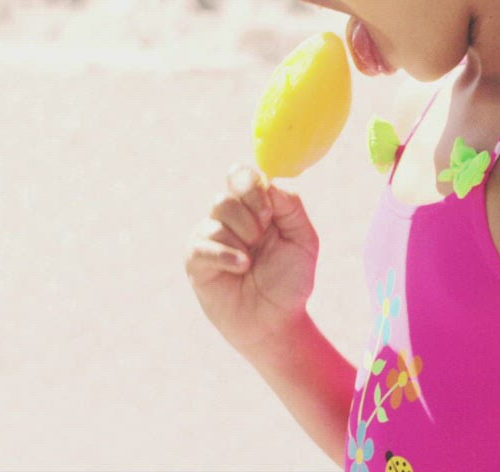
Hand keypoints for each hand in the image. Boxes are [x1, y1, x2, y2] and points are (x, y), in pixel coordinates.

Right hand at [186, 165, 320, 357]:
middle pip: (227, 195)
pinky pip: (203, 245)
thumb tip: (270, 183)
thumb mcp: (303, 240)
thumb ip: (291, 206)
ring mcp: (209, 238)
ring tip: (251, 263)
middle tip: (261, 239)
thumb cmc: (289, 282)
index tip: (268, 212)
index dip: (252, 187)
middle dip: (250, 217)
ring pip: (216, 217)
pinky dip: (225, 254)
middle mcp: (228, 219)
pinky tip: (241, 267)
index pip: (241, 177)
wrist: (276, 322)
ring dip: (241, 239)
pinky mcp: (196, 261)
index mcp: (253, 208)